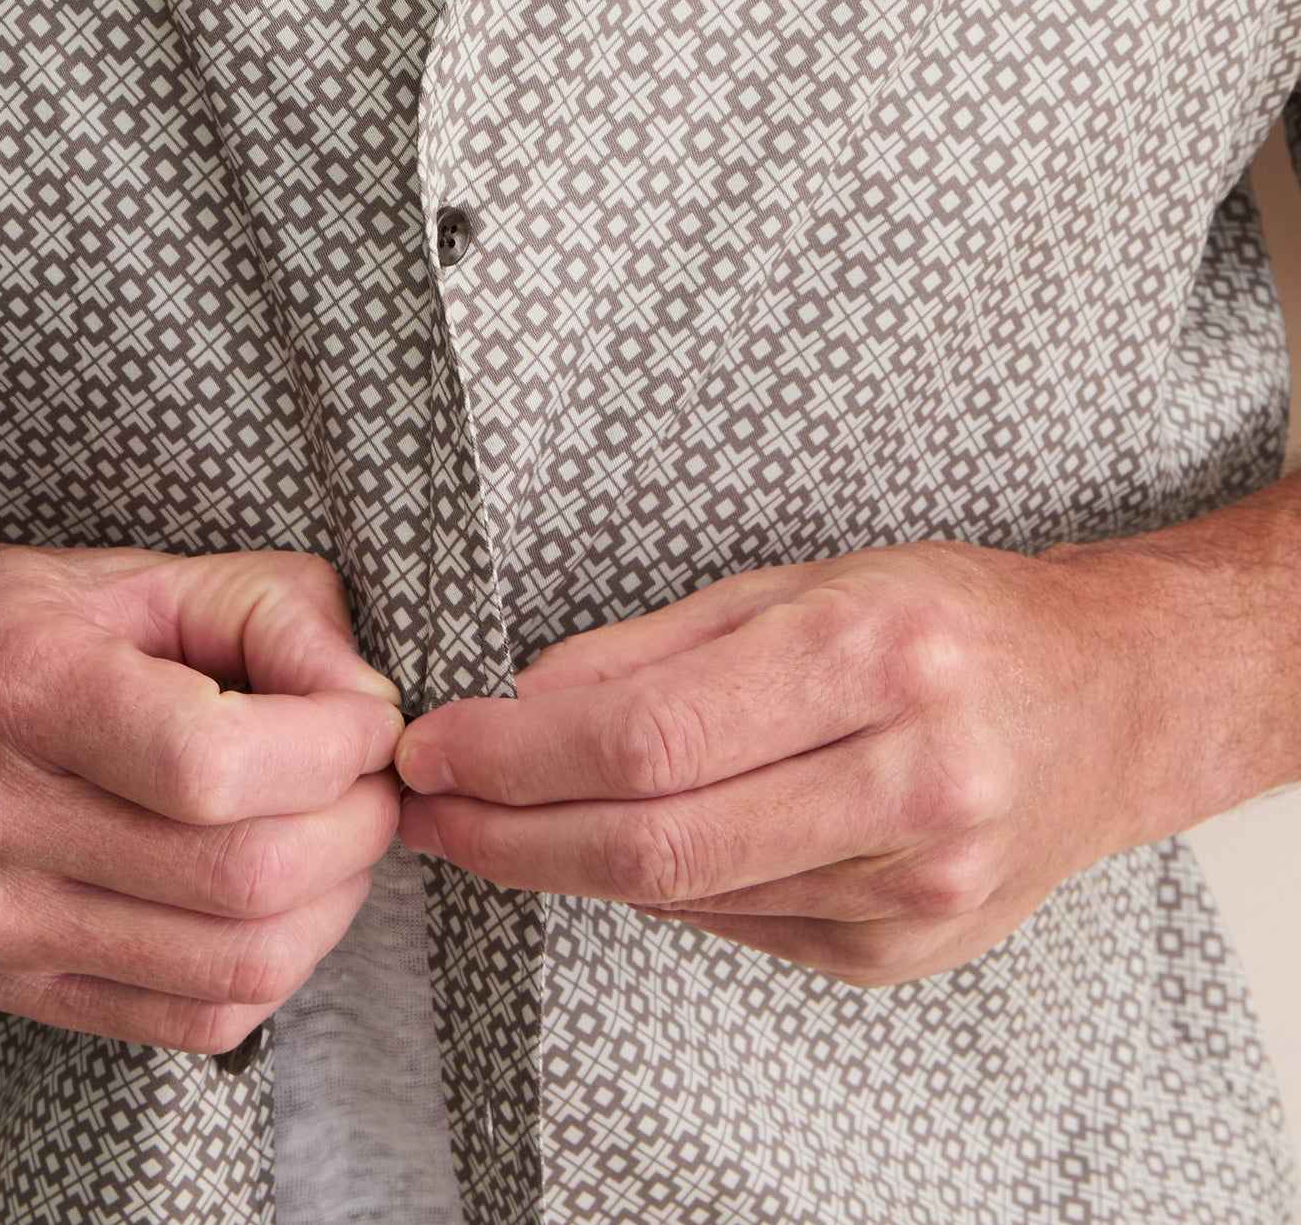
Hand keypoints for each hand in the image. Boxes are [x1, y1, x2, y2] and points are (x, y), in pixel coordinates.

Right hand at [0, 541, 401, 1052]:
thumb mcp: (90, 571)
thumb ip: (244, 604)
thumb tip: (364, 684)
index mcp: (10, 686)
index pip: (211, 761)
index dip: (331, 744)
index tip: (367, 713)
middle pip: (238, 876)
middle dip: (354, 826)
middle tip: (371, 776)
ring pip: (229, 966)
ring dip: (329, 905)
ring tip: (335, 834)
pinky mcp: (0, 986)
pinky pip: (181, 1021)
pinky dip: (265, 969)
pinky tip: (272, 901)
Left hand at [394, 536, 1249, 986]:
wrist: (1106, 704)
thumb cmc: (946, 618)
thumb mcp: (801, 581)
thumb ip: (658, 645)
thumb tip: (521, 695)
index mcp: (874, 658)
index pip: (652, 735)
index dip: (519, 754)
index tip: (435, 746)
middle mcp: (909, 780)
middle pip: (658, 839)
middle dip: (513, 830)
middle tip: (426, 807)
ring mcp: (916, 885)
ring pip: (688, 893)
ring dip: (563, 864)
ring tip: (486, 824)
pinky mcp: (906, 950)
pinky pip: (739, 926)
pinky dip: (656, 890)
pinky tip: (611, 848)